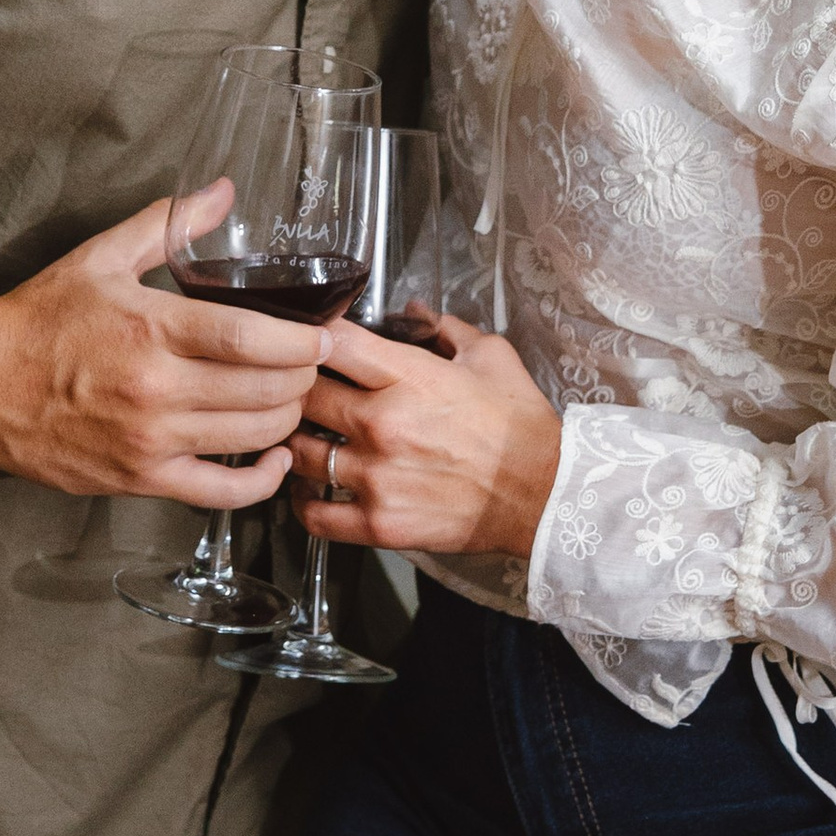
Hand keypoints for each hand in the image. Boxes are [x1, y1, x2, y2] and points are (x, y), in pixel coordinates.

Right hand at [0, 203, 322, 509]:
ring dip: (288, 418)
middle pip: (264, 390)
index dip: (300, 340)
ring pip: (252, 436)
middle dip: (304, 377)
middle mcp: (155, 389)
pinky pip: (221, 491)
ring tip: (294, 398)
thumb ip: (169, 225)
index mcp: (150, 328)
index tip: (324, 333)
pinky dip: (260, 479)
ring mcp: (149, 440)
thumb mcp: (102, 258)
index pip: (250, 337)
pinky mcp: (140, 478)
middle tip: (313, 363)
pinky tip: (274, 458)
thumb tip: (222, 192)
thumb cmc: (37, 320)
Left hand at [288, 316, 562, 615]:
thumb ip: (447, 329)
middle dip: (294, 388)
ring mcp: (375, 476)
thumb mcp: (492, 357)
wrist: (543, 495)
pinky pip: (315, 514)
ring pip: (297, 454)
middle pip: (301, 394)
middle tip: (294, 389)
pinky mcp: (378, 522)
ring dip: (292, 442)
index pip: (332, 342)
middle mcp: (382, 423)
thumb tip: (415, 313)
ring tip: (297, 437)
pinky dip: (301, 502)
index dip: (312, 335)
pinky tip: (307, 489)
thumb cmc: (519, 427)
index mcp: (408, 376)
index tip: (308, 339)